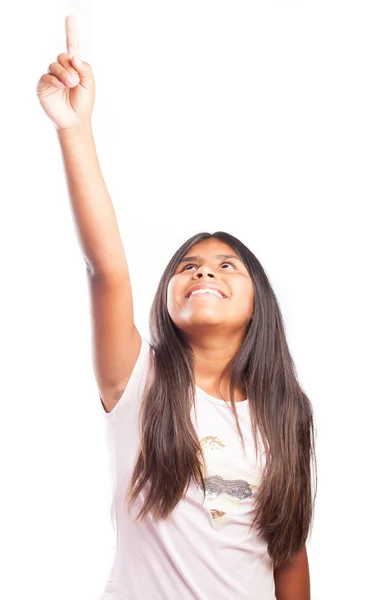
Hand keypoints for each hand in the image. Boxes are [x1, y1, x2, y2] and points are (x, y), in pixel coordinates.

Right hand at [36, 15, 94, 130]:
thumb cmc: (83, 102)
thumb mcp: (89, 84)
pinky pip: (47, 76)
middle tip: (75, 81)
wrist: (75, 120)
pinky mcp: (43, 85)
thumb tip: (74, 57)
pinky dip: (55, 80)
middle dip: (70, 67)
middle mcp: (62, 69)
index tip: (70, 17)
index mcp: (74, 66)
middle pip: (62, 56)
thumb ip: (85, 69)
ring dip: (64, 74)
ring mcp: (52, 76)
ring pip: (54, 65)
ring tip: (70, 85)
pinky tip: (60, 86)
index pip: (71, 46)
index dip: (71, 32)